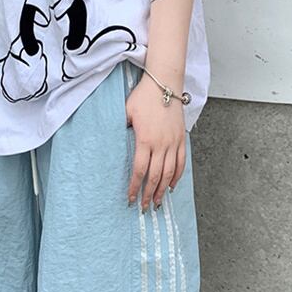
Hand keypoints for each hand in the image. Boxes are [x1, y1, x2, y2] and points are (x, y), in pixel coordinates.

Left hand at [125, 76, 186, 210]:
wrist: (165, 84)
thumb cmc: (143, 97)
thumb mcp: (125, 113)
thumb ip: (119, 129)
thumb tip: (110, 143)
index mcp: (145, 140)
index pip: (139, 171)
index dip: (135, 187)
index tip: (131, 199)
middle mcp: (161, 144)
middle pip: (155, 176)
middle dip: (149, 194)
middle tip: (144, 207)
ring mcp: (173, 143)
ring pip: (170, 173)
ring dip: (163, 190)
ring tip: (158, 202)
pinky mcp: (181, 139)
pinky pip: (181, 163)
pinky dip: (177, 177)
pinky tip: (172, 186)